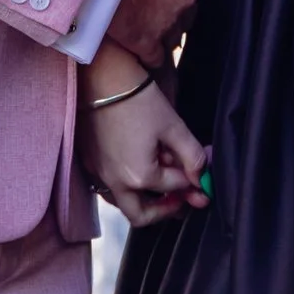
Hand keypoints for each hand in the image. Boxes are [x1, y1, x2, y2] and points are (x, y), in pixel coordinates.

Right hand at [80, 73, 208, 226]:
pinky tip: (140, 168)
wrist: (102, 77)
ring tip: (162, 183)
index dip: (194, 181)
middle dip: (165, 210)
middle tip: (181, 199)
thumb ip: (192, 156)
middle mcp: (115, 182)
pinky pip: (109, 187)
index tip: (203, 173)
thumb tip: (202, 177)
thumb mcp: (173, 126)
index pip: (175, 188)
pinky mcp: (89, 163)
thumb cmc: (138, 99)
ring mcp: (99, 174)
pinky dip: (128, 185)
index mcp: (139, 176)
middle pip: (142, 216)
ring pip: (123, 203)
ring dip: (144, 200)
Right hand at [113, 0, 196, 62]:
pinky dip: (148, 59)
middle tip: (144, 11)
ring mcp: (171, 22)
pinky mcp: (152, 44)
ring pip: (173, 35)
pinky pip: (156, 59)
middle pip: (184, 10)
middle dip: (169, 11)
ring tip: (138, 33)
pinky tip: (137, 56)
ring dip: (160, 35)